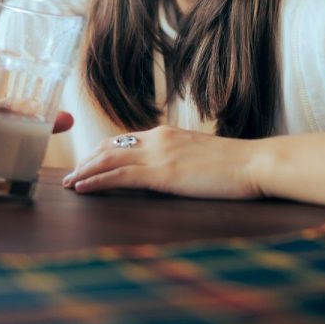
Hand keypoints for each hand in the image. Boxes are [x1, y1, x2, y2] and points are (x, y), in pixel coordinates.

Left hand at [62, 125, 261, 199]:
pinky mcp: (163, 173)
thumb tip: (170, 172)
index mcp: (167, 134)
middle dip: (87, 161)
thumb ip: (180, 159)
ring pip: (109, 159)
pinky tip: (82, 188)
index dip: (102, 152)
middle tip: (70, 176)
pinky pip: (120, 176)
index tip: (88, 164)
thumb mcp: (201, 157)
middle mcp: (158, 138)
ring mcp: (159, 154)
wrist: (256, 163)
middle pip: (110, 146)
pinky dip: (97, 181)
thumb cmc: (237, 165)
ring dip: (84, 171)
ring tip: (68, 183)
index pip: (124, 140)